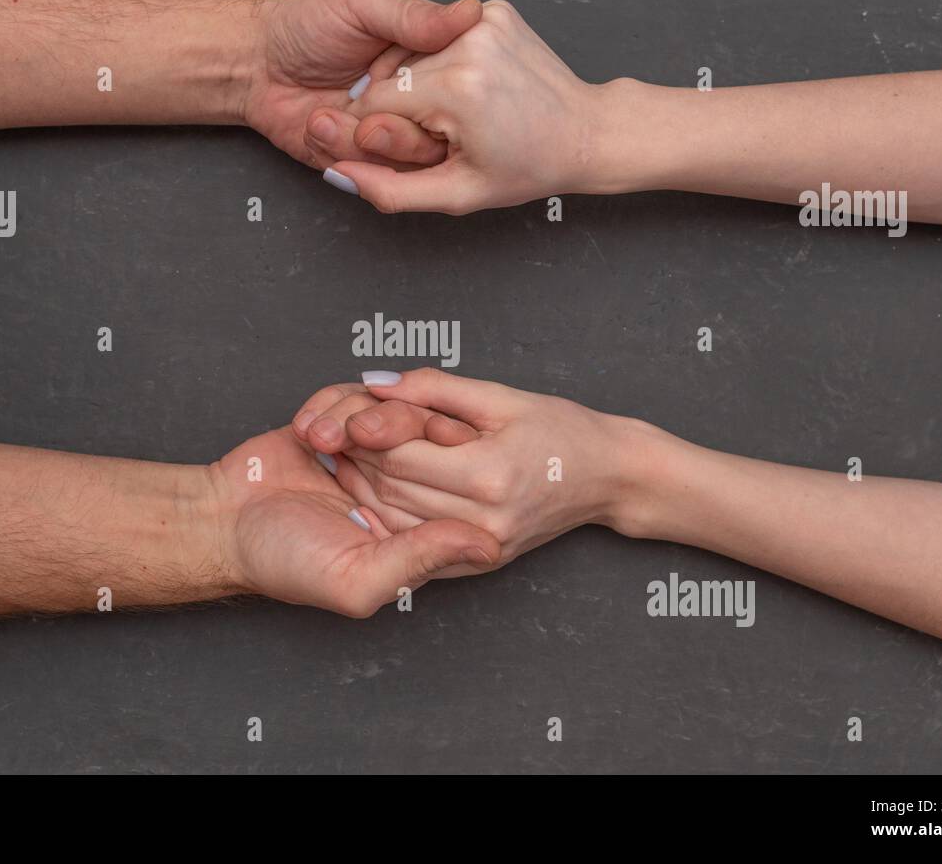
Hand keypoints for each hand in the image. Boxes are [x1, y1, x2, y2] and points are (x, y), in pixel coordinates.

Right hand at [205, 425, 497, 616]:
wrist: (219, 523)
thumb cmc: (285, 562)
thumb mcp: (358, 579)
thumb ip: (422, 560)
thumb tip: (488, 543)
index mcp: (415, 529)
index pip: (459, 479)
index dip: (435, 453)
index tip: (394, 453)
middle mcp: (399, 489)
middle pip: (429, 430)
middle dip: (390, 424)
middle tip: (350, 441)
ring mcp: (368, 453)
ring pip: (393, 406)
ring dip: (353, 411)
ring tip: (318, 437)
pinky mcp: (339, 424)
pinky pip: (356, 394)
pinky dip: (330, 403)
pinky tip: (307, 427)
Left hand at [244, 0, 480, 168]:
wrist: (255, 63)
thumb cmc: (306, 23)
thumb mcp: (364, 2)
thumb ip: (415, 14)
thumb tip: (470, 13)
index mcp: (426, 61)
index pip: (458, 90)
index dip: (431, 90)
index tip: (392, 74)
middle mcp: (414, 101)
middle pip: (438, 135)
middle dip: (395, 124)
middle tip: (358, 95)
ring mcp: (389, 134)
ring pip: (405, 162)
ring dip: (359, 140)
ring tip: (324, 114)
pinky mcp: (363, 161)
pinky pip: (371, 175)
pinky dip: (339, 152)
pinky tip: (318, 127)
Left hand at [290, 370, 669, 563]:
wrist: (609, 477)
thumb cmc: (563, 430)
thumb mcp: (502, 397)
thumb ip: (436, 390)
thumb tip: (377, 383)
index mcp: (489, 474)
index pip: (400, 456)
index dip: (363, 433)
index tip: (342, 416)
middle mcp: (483, 519)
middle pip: (393, 489)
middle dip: (357, 460)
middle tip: (332, 435)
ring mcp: (482, 545)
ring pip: (397, 520)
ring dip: (364, 490)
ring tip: (346, 460)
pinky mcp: (481, 558)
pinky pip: (417, 543)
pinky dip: (387, 519)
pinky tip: (370, 495)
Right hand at [316, 0, 631, 213]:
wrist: (585, 133)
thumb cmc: (527, 167)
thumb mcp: (456, 193)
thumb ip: (390, 189)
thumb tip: (338, 174)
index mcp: (458, 89)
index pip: (374, 103)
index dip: (379, 132)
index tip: (404, 149)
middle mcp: (468, 44)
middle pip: (394, 77)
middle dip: (405, 110)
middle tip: (444, 136)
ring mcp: (484, 21)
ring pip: (414, 55)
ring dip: (424, 85)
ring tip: (463, 113)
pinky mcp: (494, 11)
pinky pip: (442, 39)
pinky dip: (445, 63)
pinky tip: (474, 89)